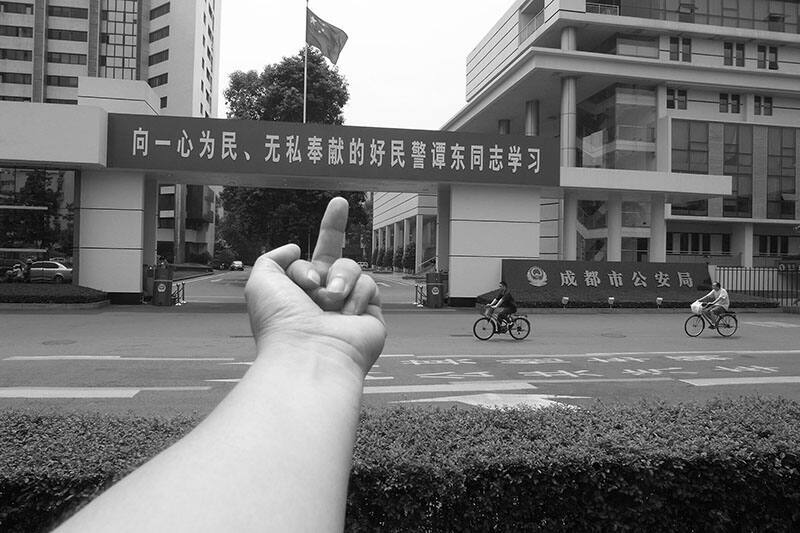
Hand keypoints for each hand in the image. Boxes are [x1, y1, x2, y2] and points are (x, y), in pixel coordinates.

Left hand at [244, 197, 385, 375]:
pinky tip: (345, 314)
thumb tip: (296, 247)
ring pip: (351, 267)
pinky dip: (355, 295)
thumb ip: (273, 257)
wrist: (310, 352)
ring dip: (338, 278)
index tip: (321, 221)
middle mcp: (323, 298)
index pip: (307, 258)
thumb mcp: (261, 281)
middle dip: (335, 226)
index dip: (312, 242)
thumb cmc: (281, 322)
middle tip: (339, 203)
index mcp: (297, 292)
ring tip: (329, 299)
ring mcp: (348, 306)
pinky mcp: (371, 315)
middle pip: (335, 255)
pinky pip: (369, 285)